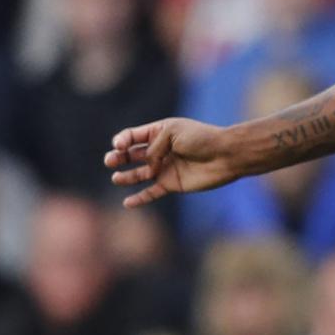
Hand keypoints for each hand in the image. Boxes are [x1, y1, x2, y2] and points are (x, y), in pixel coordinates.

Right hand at [104, 118, 237, 207]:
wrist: (225, 155)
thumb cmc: (201, 138)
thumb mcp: (173, 133)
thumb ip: (153, 148)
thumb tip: (147, 167)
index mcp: (160, 132)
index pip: (133, 136)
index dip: (122, 140)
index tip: (119, 145)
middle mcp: (160, 150)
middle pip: (132, 155)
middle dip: (118, 157)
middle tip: (109, 161)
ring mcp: (165, 167)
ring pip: (140, 174)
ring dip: (126, 177)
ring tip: (116, 178)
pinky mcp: (172, 184)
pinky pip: (152, 192)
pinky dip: (140, 198)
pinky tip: (127, 202)